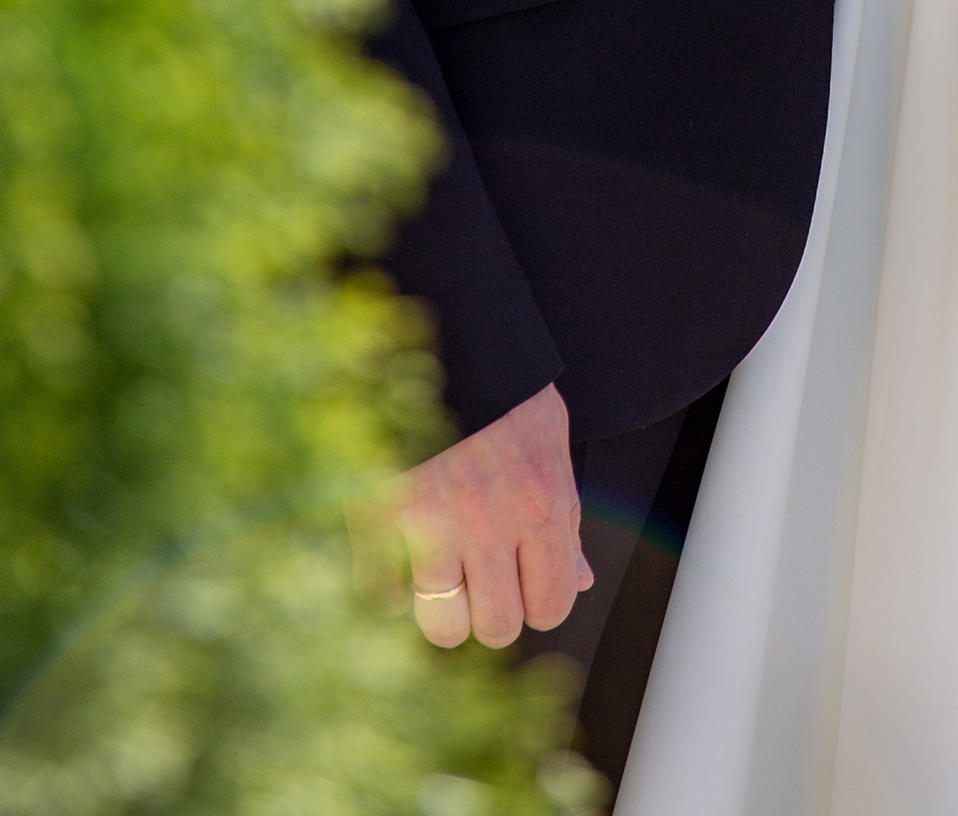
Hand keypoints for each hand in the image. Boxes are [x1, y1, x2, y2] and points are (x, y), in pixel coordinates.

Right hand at [397, 380, 591, 650]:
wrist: (438, 331)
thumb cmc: (500, 386)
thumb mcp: (550, 439)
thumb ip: (565, 516)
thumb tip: (580, 580)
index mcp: (540, 502)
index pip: (551, 605)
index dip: (538, 601)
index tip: (525, 583)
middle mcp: (489, 521)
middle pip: (496, 627)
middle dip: (491, 611)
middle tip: (482, 579)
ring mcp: (429, 522)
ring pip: (442, 626)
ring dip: (443, 610)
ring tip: (443, 577)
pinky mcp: (378, 515)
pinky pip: (382, 595)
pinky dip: (390, 588)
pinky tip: (400, 557)